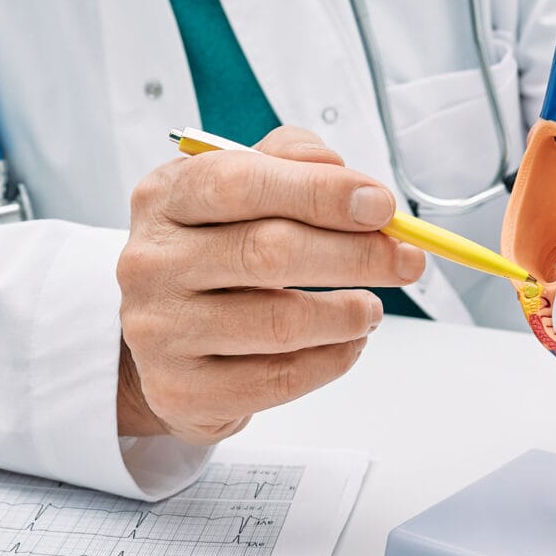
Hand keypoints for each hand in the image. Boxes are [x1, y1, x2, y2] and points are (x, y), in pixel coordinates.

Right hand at [116, 126, 425, 442]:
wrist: (162, 338)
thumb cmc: (211, 255)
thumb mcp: (236, 192)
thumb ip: (289, 164)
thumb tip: (352, 182)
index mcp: (163, 199)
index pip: (241, 183)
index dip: (320, 193)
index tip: (381, 206)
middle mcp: (150, 263)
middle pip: (268, 253)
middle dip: (356, 255)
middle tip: (405, 260)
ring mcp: (160, 332)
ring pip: (280, 323)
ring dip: (347, 315)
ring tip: (372, 308)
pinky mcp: (182, 390)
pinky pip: (279, 379)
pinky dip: (331, 360)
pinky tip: (347, 343)